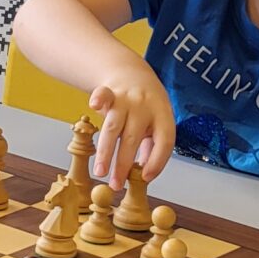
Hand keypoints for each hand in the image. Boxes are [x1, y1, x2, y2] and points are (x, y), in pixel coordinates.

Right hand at [88, 59, 175, 185]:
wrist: (131, 72)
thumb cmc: (144, 106)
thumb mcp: (155, 124)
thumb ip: (151, 148)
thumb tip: (144, 174)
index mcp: (163, 115)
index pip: (165, 141)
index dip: (157, 161)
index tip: (144, 178)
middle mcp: (146, 107)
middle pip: (134, 138)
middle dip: (123, 165)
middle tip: (115, 185)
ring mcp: (127, 99)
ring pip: (114, 127)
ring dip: (105, 152)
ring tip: (100, 172)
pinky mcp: (110, 92)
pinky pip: (104, 95)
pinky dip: (99, 99)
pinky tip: (93, 105)